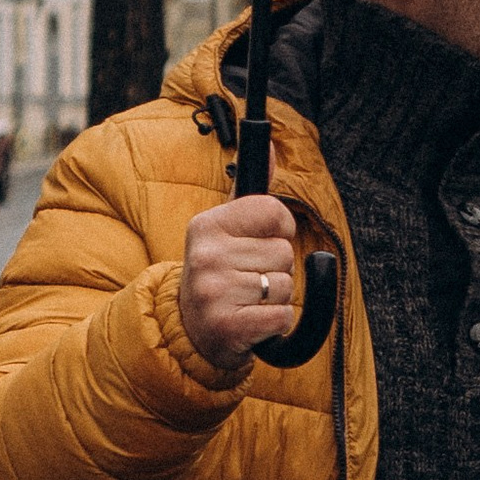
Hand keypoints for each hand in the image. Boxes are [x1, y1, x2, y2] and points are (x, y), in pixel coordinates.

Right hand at [180, 195, 298, 377]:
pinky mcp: (226, 327)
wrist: (192, 332)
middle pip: (285, 252)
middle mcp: (205, 255)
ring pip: (286, 285)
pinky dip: (276, 323)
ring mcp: (213, 292)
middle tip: (249, 281)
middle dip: (277, 270)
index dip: (281, 230)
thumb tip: (270, 147)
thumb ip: (251, 195)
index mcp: (206, 224)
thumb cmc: (221, 276)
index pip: (275, 211)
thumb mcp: (227, 231)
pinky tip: (252, 321)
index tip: (262, 244)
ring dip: (277, 298)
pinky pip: (283, 317)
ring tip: (248, 300)